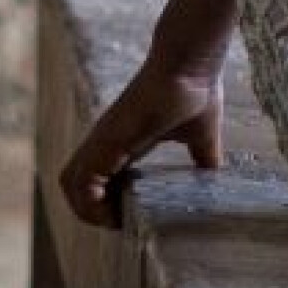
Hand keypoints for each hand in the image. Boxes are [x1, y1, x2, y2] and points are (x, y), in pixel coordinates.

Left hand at [56, 55, 224, 225]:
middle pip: (74, 184)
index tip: (128, 218)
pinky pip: (83, 179)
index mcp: (124, 142)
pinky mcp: (108, 139)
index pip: (96, 178)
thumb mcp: (201, 136)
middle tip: (119, 224)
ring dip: (87, 210)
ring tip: (115, 223)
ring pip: (71, 184)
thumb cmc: (195, 90)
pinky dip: (90, 202)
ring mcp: (104, 139)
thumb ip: (204, 159)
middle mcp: (107, 142)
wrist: (191, 62)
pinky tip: (114, 214)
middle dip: (90, 211)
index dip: (103, 203)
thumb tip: (216, 179)